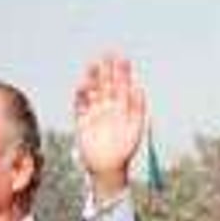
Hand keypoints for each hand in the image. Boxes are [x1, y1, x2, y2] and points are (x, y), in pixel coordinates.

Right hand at [73, 54, 145, 198]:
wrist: (108, 167)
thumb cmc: (125, 149)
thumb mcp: (135, 127)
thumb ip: (138, 107)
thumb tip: (139, 88)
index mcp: (123, 107)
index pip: (122, 84)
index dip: (122, 71)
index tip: (122, 58)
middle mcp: (109, 107)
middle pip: (107, 84)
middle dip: (107, 69)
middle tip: (107, 53)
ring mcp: (95, 113)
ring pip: (93, 91)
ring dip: (92, 79)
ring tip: (93, 65)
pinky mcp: (82, 121)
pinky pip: (80, 105)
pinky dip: (80, 96)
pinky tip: (82, 86)